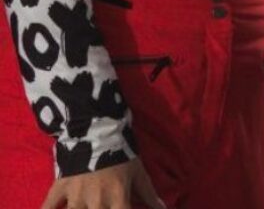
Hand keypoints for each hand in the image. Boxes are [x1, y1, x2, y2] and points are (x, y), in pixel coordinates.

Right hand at [39, 159, 165, 208]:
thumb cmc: (122, 155)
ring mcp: (76, 195)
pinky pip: (48, 206)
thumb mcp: (138, 172)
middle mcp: (97, 200)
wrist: (100, 129)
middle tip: (101, 208)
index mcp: (118, 197)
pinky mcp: (60, 188)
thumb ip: (149, 194)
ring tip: (84, 208)